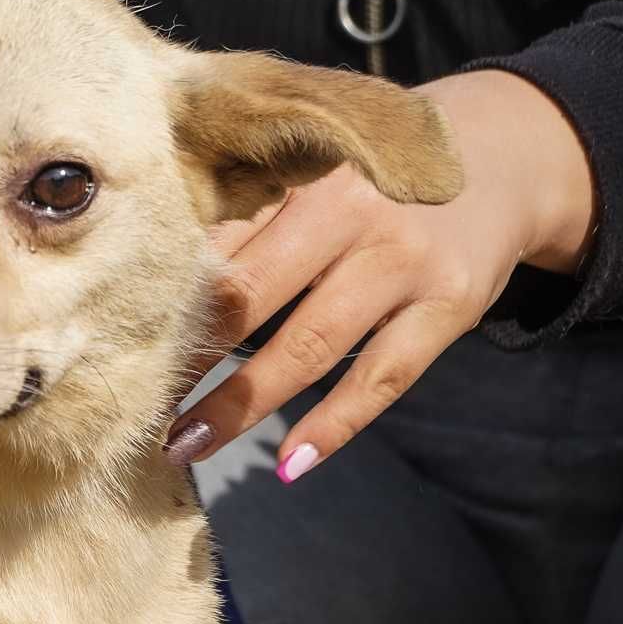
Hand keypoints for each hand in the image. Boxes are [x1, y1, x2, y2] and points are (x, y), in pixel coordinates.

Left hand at [163, 69, 596, 478]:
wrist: (505, 159)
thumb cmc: (372, 176)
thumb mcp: (313, 171)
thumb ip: (247, 213)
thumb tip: (154, 282)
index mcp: (302, 172)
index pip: (218, 240)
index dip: (165, 296)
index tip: (117, 340)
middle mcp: (352, 211)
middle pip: (253, 294)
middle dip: (190, 356)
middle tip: (135, 403)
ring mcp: (404, 261)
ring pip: (311, 346)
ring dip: (242, 403)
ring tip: (185, 444)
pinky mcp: (448, 305)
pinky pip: (383, 379)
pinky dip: (334, 426)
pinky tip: (289, 464)